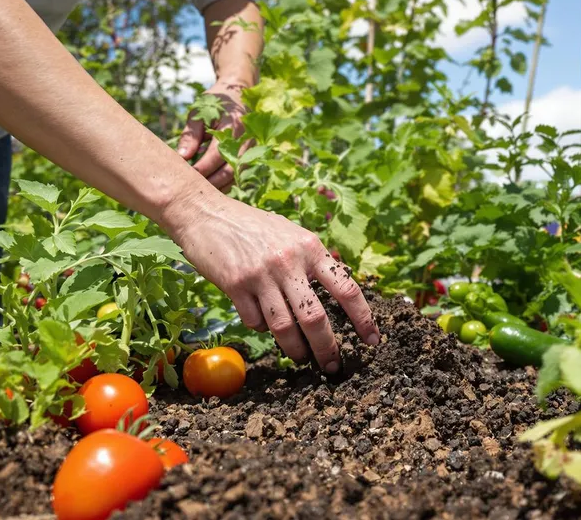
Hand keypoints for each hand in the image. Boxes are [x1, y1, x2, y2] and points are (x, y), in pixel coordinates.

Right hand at [163, 192, 380, 373]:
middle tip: (332, 366)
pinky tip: (263, 324)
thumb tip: (339, 291)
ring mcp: (261, 275)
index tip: (373, 341)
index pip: (346, 289)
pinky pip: (255, 322)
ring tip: (302, 357)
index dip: (364, 319)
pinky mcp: (236, 285)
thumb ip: (313, 261)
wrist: (207, 214)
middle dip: (327, 348)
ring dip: (296, 349)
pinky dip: (262, 329)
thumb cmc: (255, 227)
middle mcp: (289, 262)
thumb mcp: (292, 235)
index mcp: (310, 248)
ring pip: (285, 327)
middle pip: (315, 318)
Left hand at [177, 79, 246, 191]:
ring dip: (218, 185)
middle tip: (190, 190)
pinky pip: (238, 174)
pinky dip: (225, 182)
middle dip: (210, 183)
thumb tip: (183, 157)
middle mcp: (246, 141)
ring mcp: (252, 149)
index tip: (185, 178)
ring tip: (198, 190)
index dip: (201, 169)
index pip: (216, 155)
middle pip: (229, 171)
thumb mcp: (198, 113)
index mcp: (233, 127)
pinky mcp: (251, 155)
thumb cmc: (214, 103)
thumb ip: (191, 135)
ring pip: (236, 176)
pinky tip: (210, 183)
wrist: (237, 95)